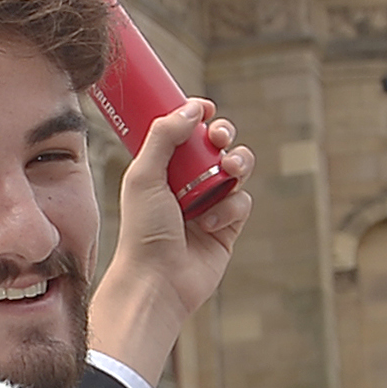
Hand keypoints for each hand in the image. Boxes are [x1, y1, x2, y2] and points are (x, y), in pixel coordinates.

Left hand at [84, 99, 251, 381]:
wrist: (158, 280)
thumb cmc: (143, 230)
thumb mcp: (144, 176)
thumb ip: (164, 137)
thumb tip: (193, 109)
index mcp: (162, 167)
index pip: (184, 131)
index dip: (197, 116)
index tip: (205, 107)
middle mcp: (187, 182)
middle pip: (216, 144)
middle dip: (224, 134)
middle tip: (219, 136)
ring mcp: (210, 203)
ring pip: (236, 169)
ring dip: (237, 163)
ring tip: (230, 171)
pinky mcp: (228, 226)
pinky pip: (242, 203)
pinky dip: (230, 209)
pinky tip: (210, 224)